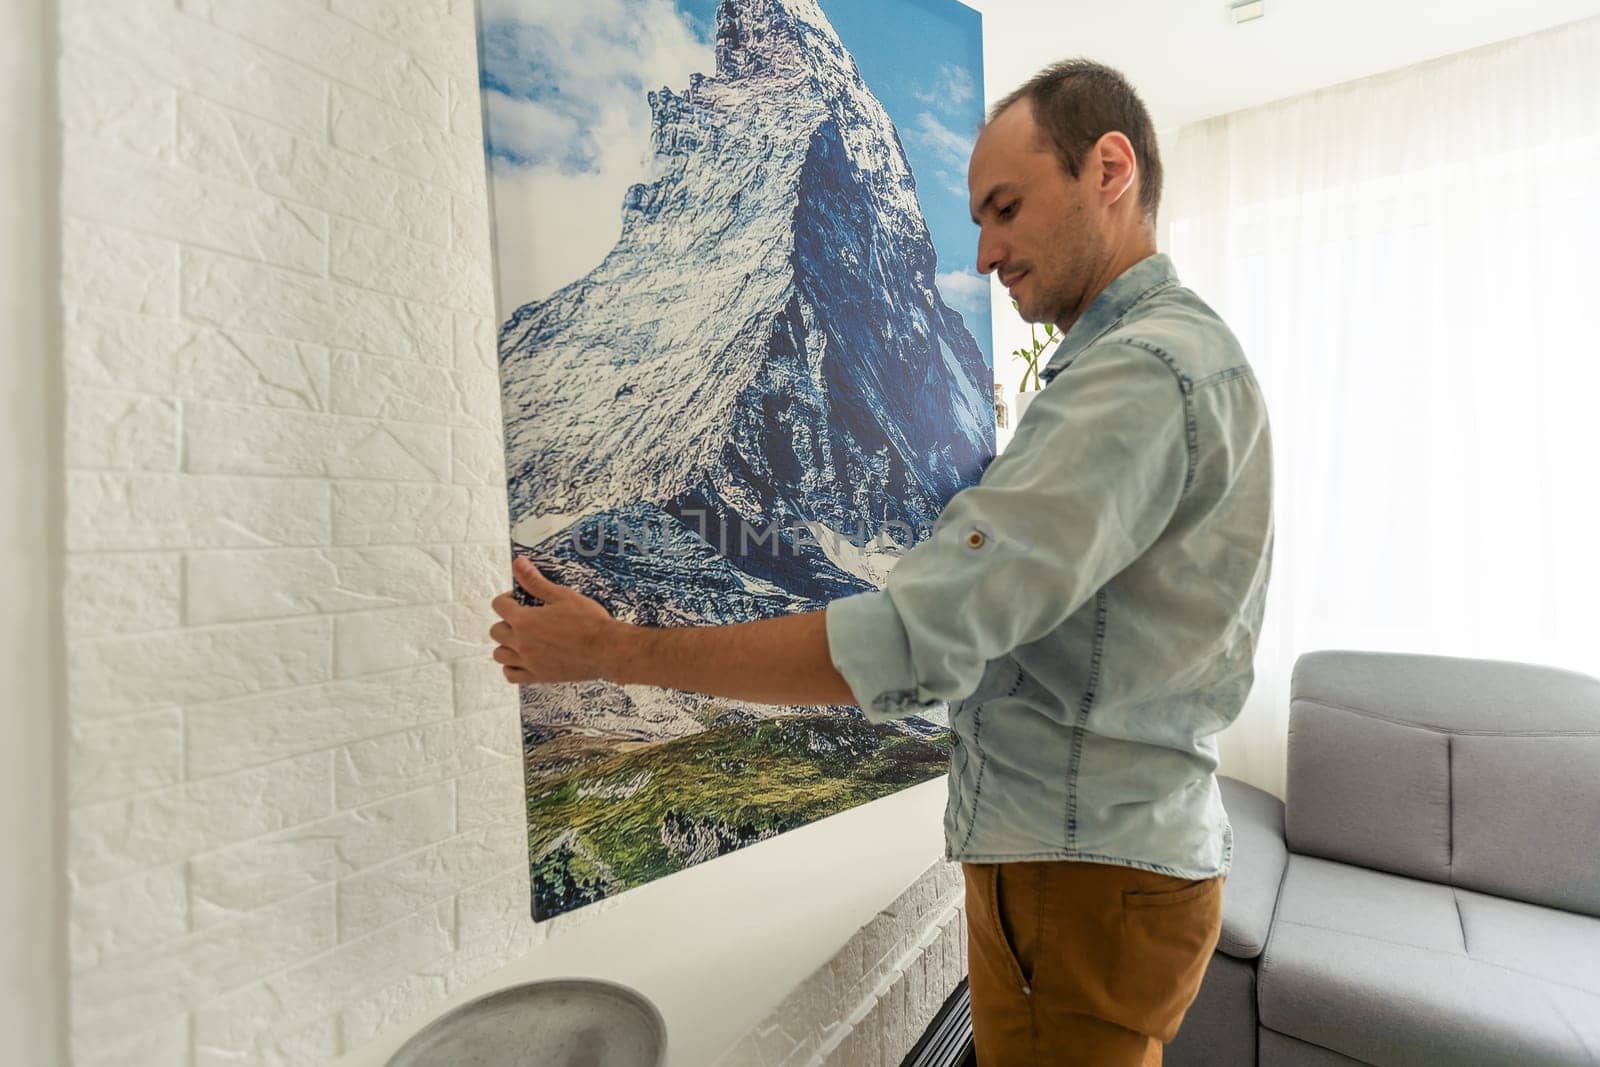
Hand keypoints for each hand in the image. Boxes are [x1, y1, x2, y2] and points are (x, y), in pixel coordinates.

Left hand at [488, 557, 622, 684]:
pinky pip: (511, 675)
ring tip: (524, 639)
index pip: (498, 605)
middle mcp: (521, 643)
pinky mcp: (538, 676)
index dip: (508, 599)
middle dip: (506, 621)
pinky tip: (525, 658)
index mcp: (524, 621)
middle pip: (496, 631)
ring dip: (506, 644)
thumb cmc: (588, 621)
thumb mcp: (562, 596)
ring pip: (499, 654)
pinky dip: (512, 667)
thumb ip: (535, 582)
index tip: (522, 599)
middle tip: (526, 618)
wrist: (607, 650)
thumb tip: (518, 563)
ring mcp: (528, 662)